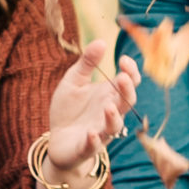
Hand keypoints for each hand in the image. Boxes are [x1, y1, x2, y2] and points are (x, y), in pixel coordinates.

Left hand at [42, 38, 140, 188]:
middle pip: (127, 102)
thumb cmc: (69, 109)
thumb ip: (87, 63)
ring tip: (108, 107)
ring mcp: (100, 131)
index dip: (131, 71)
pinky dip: (94, 141)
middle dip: (127, 91)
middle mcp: (109, 112)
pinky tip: (91, 133)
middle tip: (123, 78)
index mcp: (109, 95)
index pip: (129, 82)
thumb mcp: (74, 81)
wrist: (56, 139)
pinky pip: (94, 145)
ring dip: (113, 117)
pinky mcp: (86, 147)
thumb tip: (101, 41)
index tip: (123, 59)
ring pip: (115, 126)